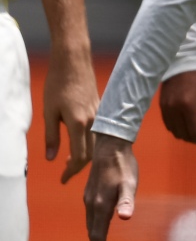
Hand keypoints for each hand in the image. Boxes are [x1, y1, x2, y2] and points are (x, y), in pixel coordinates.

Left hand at [42, 44, 95, 182]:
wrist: (74, 61)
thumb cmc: (58, 84)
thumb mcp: (49, 112)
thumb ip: (51, 137)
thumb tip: (52, 158)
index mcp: (78, 123)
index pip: (80, 157)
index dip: (71, 171)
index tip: (62, 179)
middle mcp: (93, 121)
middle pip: (92, 153)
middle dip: (80, 166)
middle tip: (66, 173)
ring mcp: (100, 114)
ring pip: (97, 143)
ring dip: (86, 155)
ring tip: (70, 160)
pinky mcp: (101, 108)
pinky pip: (99, 132)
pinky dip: (91, 142)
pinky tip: (80, 142)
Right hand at [83, 133, 137, 240]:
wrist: (110, 146)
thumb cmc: (124, 165)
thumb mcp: (130, 183)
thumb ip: (127, 201)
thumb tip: (125, 218)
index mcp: (101, 206)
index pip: (98, 235)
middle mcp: (91, 204)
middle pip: (92, 232)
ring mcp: (89, 198)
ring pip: (90, 223)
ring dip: (95, 237)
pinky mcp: (90, 192)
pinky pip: (91, 214)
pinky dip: (94, 225)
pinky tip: (100, 224)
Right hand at [158, 70, 195, 154]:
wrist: (184, 60)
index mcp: (188, 105)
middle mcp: (174, 110)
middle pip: (186, 135)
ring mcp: (165, 109)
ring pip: (177, 133)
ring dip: (190, 134)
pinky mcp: (161, 107)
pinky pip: (170, 126)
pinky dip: (181, 128)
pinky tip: (191, 121)